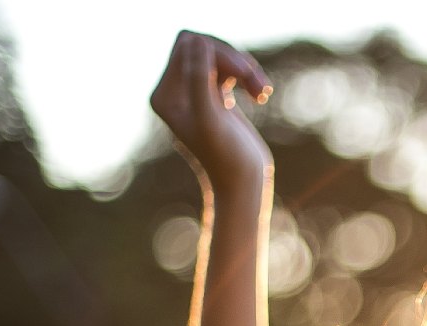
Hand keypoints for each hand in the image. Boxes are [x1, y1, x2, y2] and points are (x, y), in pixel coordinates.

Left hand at [150, 31, 273, 194]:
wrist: (243, 185)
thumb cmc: (227, 159)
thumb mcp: (211, 119)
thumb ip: (199, 79)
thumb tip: (197, 40)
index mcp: (165, 96)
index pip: (187, 46)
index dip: (218, 52)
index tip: (243, 73)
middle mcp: (175, 92)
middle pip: (203, 47)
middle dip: (233, 59)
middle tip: (255, 81)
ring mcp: (194, 94)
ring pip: (219, 56)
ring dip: (245, 69)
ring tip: (262, 92)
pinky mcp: (214, 97)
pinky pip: (229, 68)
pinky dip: (248, 76)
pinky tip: (261, 95)